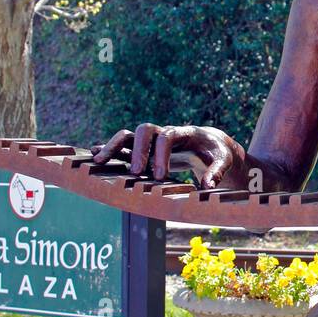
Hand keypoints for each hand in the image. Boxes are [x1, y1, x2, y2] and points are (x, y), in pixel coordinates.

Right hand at [91, 123, 246, 186]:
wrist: (210, 143)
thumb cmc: (217, 153)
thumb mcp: (223, 160)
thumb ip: (217, 171)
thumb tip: (206, 187)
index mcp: (184, 132)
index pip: (167, 136)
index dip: (161, 154)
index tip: (160, 176)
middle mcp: (164, 132)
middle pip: (144, 130)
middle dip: (138, 150)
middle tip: (137, 172)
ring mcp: (152, 140)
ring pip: (129, 136)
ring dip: (113, 146)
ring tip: (99, 161)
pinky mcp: (144, 148)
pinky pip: (123, 145)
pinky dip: (109, 149)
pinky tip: (93, 157)